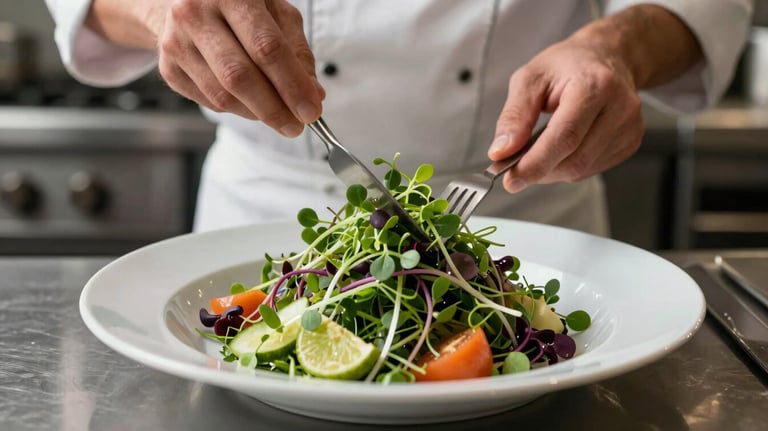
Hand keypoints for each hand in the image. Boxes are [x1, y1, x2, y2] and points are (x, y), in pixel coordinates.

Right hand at [150, 0, 324, 136]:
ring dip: (257, 114)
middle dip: (274, 109)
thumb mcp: (275, 13)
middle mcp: (196, 13)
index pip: (267, 48)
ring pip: (222, 95)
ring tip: (280, 117)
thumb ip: (297, 51)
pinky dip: (238, 110)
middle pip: (240, 76)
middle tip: (296, 126)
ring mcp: (176, 42)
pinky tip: (251, 103)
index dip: (292, 85)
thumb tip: (313, 95)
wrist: (185, 0)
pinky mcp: (168, 68)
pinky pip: (209, 102)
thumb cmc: (240, 6)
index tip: (311, 111)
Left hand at [488, 5, 700, 192]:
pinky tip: (562, 147)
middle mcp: (620, 107)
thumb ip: (514, 116)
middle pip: (574, 159)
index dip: (536, 163)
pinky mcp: (631, 142)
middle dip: (539, 170)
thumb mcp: (530, 78)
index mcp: (594, 85)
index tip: (511, 178)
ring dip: (552, 170)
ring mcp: (629, 127)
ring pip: (581, 169)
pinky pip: (591, 169)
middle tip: (515, 168)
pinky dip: (568, 166)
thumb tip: (500, 152)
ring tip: (539, 149)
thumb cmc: (567, 65)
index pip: (565, 137)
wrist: (607, 57)